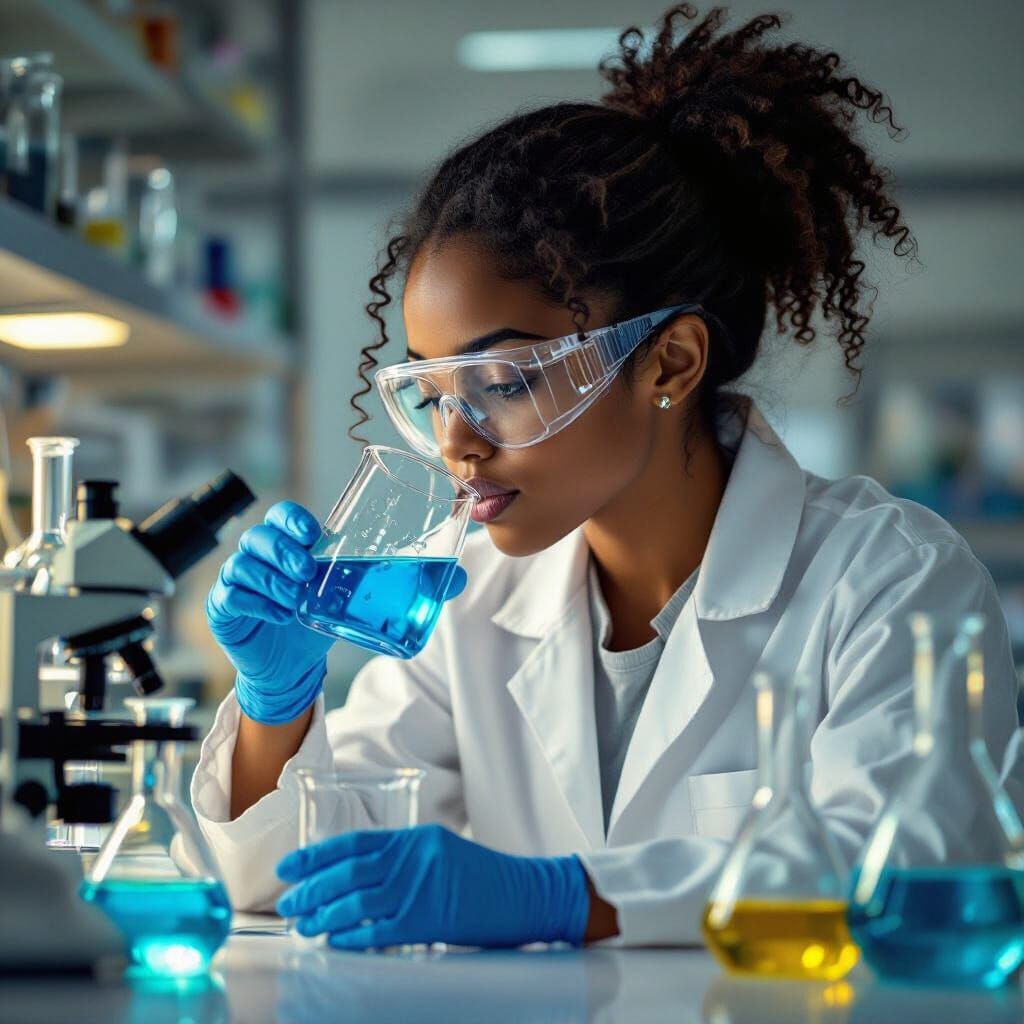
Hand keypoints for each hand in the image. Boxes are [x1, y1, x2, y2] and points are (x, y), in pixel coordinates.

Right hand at [207, 501, 469, 724]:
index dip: (292, 519)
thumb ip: (410, 583)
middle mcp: (264, 558)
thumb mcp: (364, 597)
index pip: (283, 517)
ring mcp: (242, 582)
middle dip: (281, 550)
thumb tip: (459, 578)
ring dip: (270, 580)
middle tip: (307, 571)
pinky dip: (255, 604)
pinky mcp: (227, 609)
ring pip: (242, 565)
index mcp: (295, 545)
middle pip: (258, 537)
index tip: (312, 534)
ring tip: (297, 598)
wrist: (293, 665)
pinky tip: (279, 614)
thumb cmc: (325, 616)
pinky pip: (231, 598)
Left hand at [275, 824, 589, 949]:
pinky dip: (352, 935)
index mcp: (415, 838)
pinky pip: (379, 929)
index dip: (316, 855)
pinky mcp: (429, 920)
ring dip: (323, 914)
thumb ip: (403, 859)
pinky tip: (335, 940)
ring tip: (304, 925)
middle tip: (287, 903)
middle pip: (348, 871)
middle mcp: (414, 858)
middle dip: (310, 888)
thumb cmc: (485, 879)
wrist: (527, 895)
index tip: (289, 866)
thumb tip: (359, 878)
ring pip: (357, 900)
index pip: (354, 842)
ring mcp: (421, 888)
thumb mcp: (441, 853)